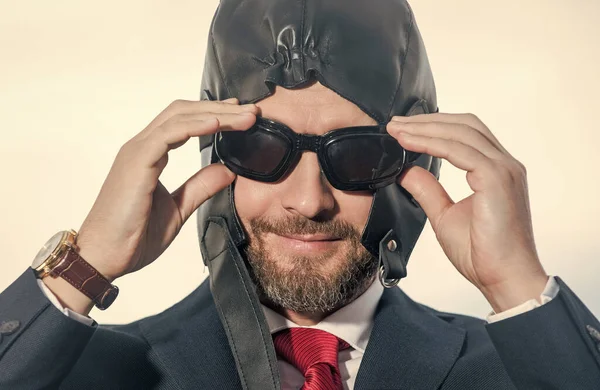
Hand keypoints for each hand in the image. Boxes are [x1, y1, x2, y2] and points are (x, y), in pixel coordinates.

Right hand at [73, 98, 257, 281]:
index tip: (242, 116)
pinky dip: (194, 126)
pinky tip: (217, 123)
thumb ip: (201, 186)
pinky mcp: (136, 162)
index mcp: (150, 155)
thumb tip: (228, 171)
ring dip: (216, 114)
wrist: (104, 257)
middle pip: (184, 112)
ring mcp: (137, 152)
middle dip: (221, 109)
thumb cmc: (132, 236)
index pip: (185, 122)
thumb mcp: (179, 208)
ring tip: (245, 116)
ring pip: (179, 117)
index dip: (214, 114)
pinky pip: (168, 135)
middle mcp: (142, 147)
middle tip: (252, 111)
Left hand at [387, 113, 547, 312]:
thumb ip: (428, 190)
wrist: (503, 278)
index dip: (433, 127)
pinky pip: (459, 150)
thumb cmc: (482, 254)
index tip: (401, 130)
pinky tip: (409, 143)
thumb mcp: (445, 216)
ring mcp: (503, 169)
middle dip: (426, 121)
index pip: (464, 134)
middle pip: (463, 125)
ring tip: (396, 130)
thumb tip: (407, 170)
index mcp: (495, 171)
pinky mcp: (497, 178)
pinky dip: (431, 142)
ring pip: (461, 132)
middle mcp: (504, 165)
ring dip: (425, 128)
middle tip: (394, 124)